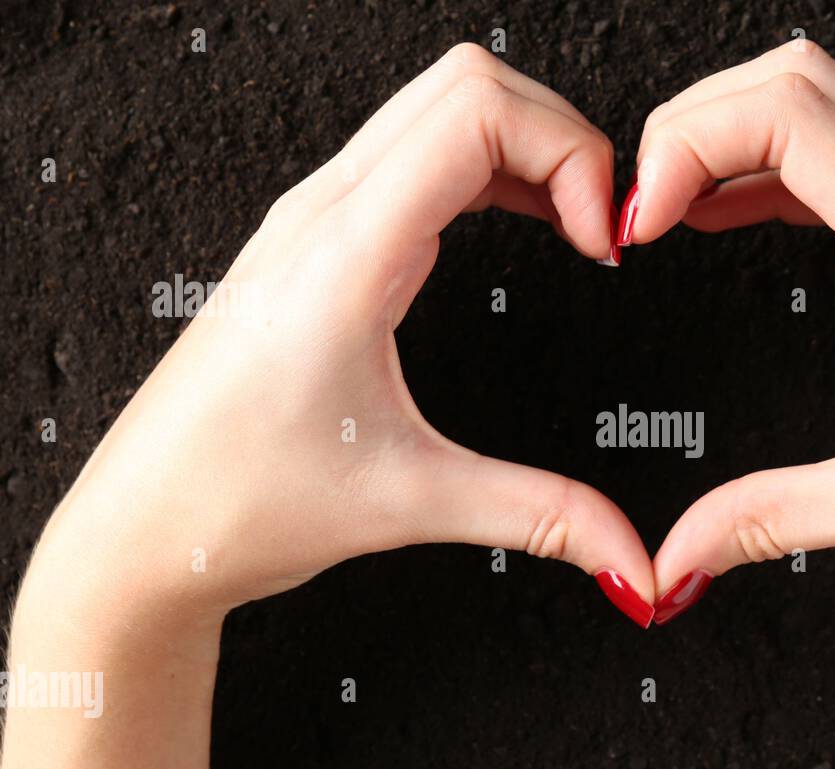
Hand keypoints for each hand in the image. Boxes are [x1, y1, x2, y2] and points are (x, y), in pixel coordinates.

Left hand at [0, 46, 653, 768]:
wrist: (145, 526)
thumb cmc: (235, 500)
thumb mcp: (411, 502)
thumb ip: (542, 517)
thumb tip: (630, 558)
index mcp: (345, 255)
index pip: (476, 113)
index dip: (571, 155)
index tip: (605, 242)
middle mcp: (324, 214)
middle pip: (468, 84)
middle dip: (563, 137)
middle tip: (604, 226)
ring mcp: (315, 219)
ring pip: (441, 107)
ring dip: (527, 146)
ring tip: (578, 226)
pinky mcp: (318, 240)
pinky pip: (417, 153)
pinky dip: (490, 168)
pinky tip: (525, 225)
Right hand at [625, 42, 834, 768]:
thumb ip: (770, 519)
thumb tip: (676, 557)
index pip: (790, 114)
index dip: (687, 144)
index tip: (639, 221)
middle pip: (800, 80)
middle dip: (697, 120)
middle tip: (638, 203)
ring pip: (832, 109)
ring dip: (738, 139)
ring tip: (669, 209)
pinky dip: (780, 173)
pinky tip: (736, 219)